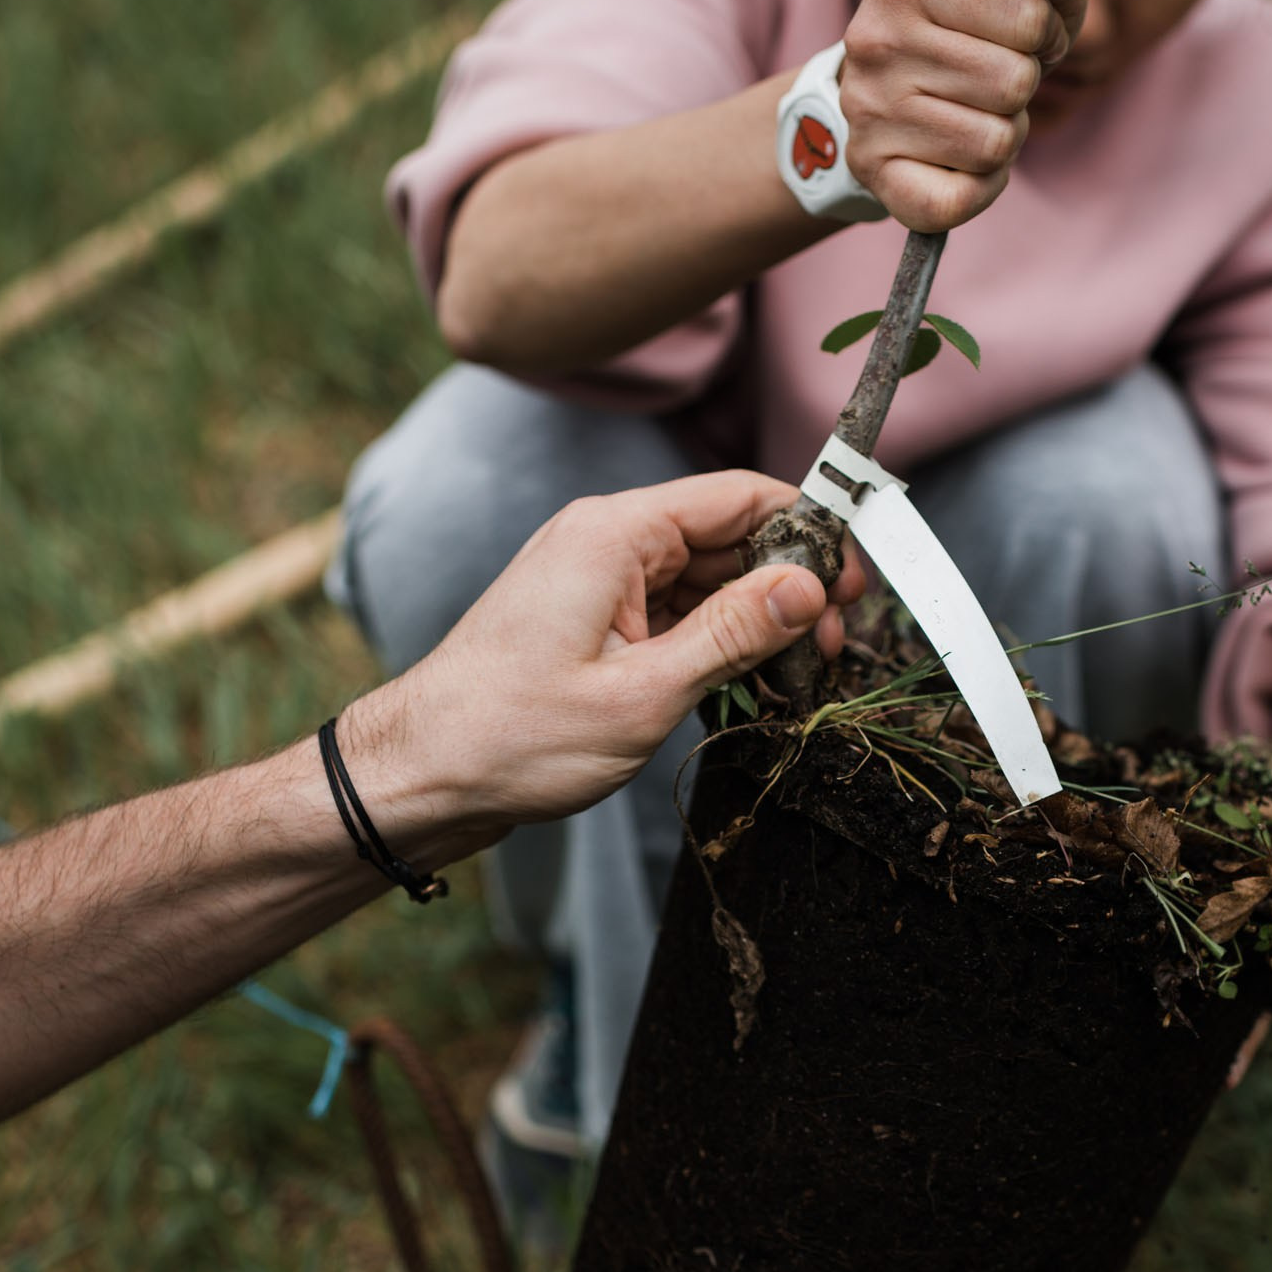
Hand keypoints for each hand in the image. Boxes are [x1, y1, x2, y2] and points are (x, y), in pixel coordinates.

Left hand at [364, 473, 865, 841]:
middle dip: (789, 585)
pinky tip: (748, 682)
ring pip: (706, 578)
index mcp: (614, 532)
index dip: (809, 531)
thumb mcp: (642, 693)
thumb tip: (806, 586)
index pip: (739, 495)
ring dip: (756, 620)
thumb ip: (732, 633)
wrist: (417, 775)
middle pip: (729, 536)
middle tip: (831, 649)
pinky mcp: (591, 619)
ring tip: (797, 677)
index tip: (854, 581)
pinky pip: (674, 611)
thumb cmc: (509, 737)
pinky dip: (716, 640)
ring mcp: (596, 580)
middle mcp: (605, 540)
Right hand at [842, 0, 1085, 231]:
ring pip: (995, 144)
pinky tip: (960, 163)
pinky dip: (979, 188)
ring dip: (1003, 137)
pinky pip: (960, 200)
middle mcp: (875, 38)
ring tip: (971, 114)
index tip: (1019, 35)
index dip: (1043, 36)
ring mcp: (868, 108)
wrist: (886, 94)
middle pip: (1015, 85)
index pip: (1031, 22)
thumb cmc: (972, 35)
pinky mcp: (872, 170)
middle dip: (1021, 89)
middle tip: (991, 81)